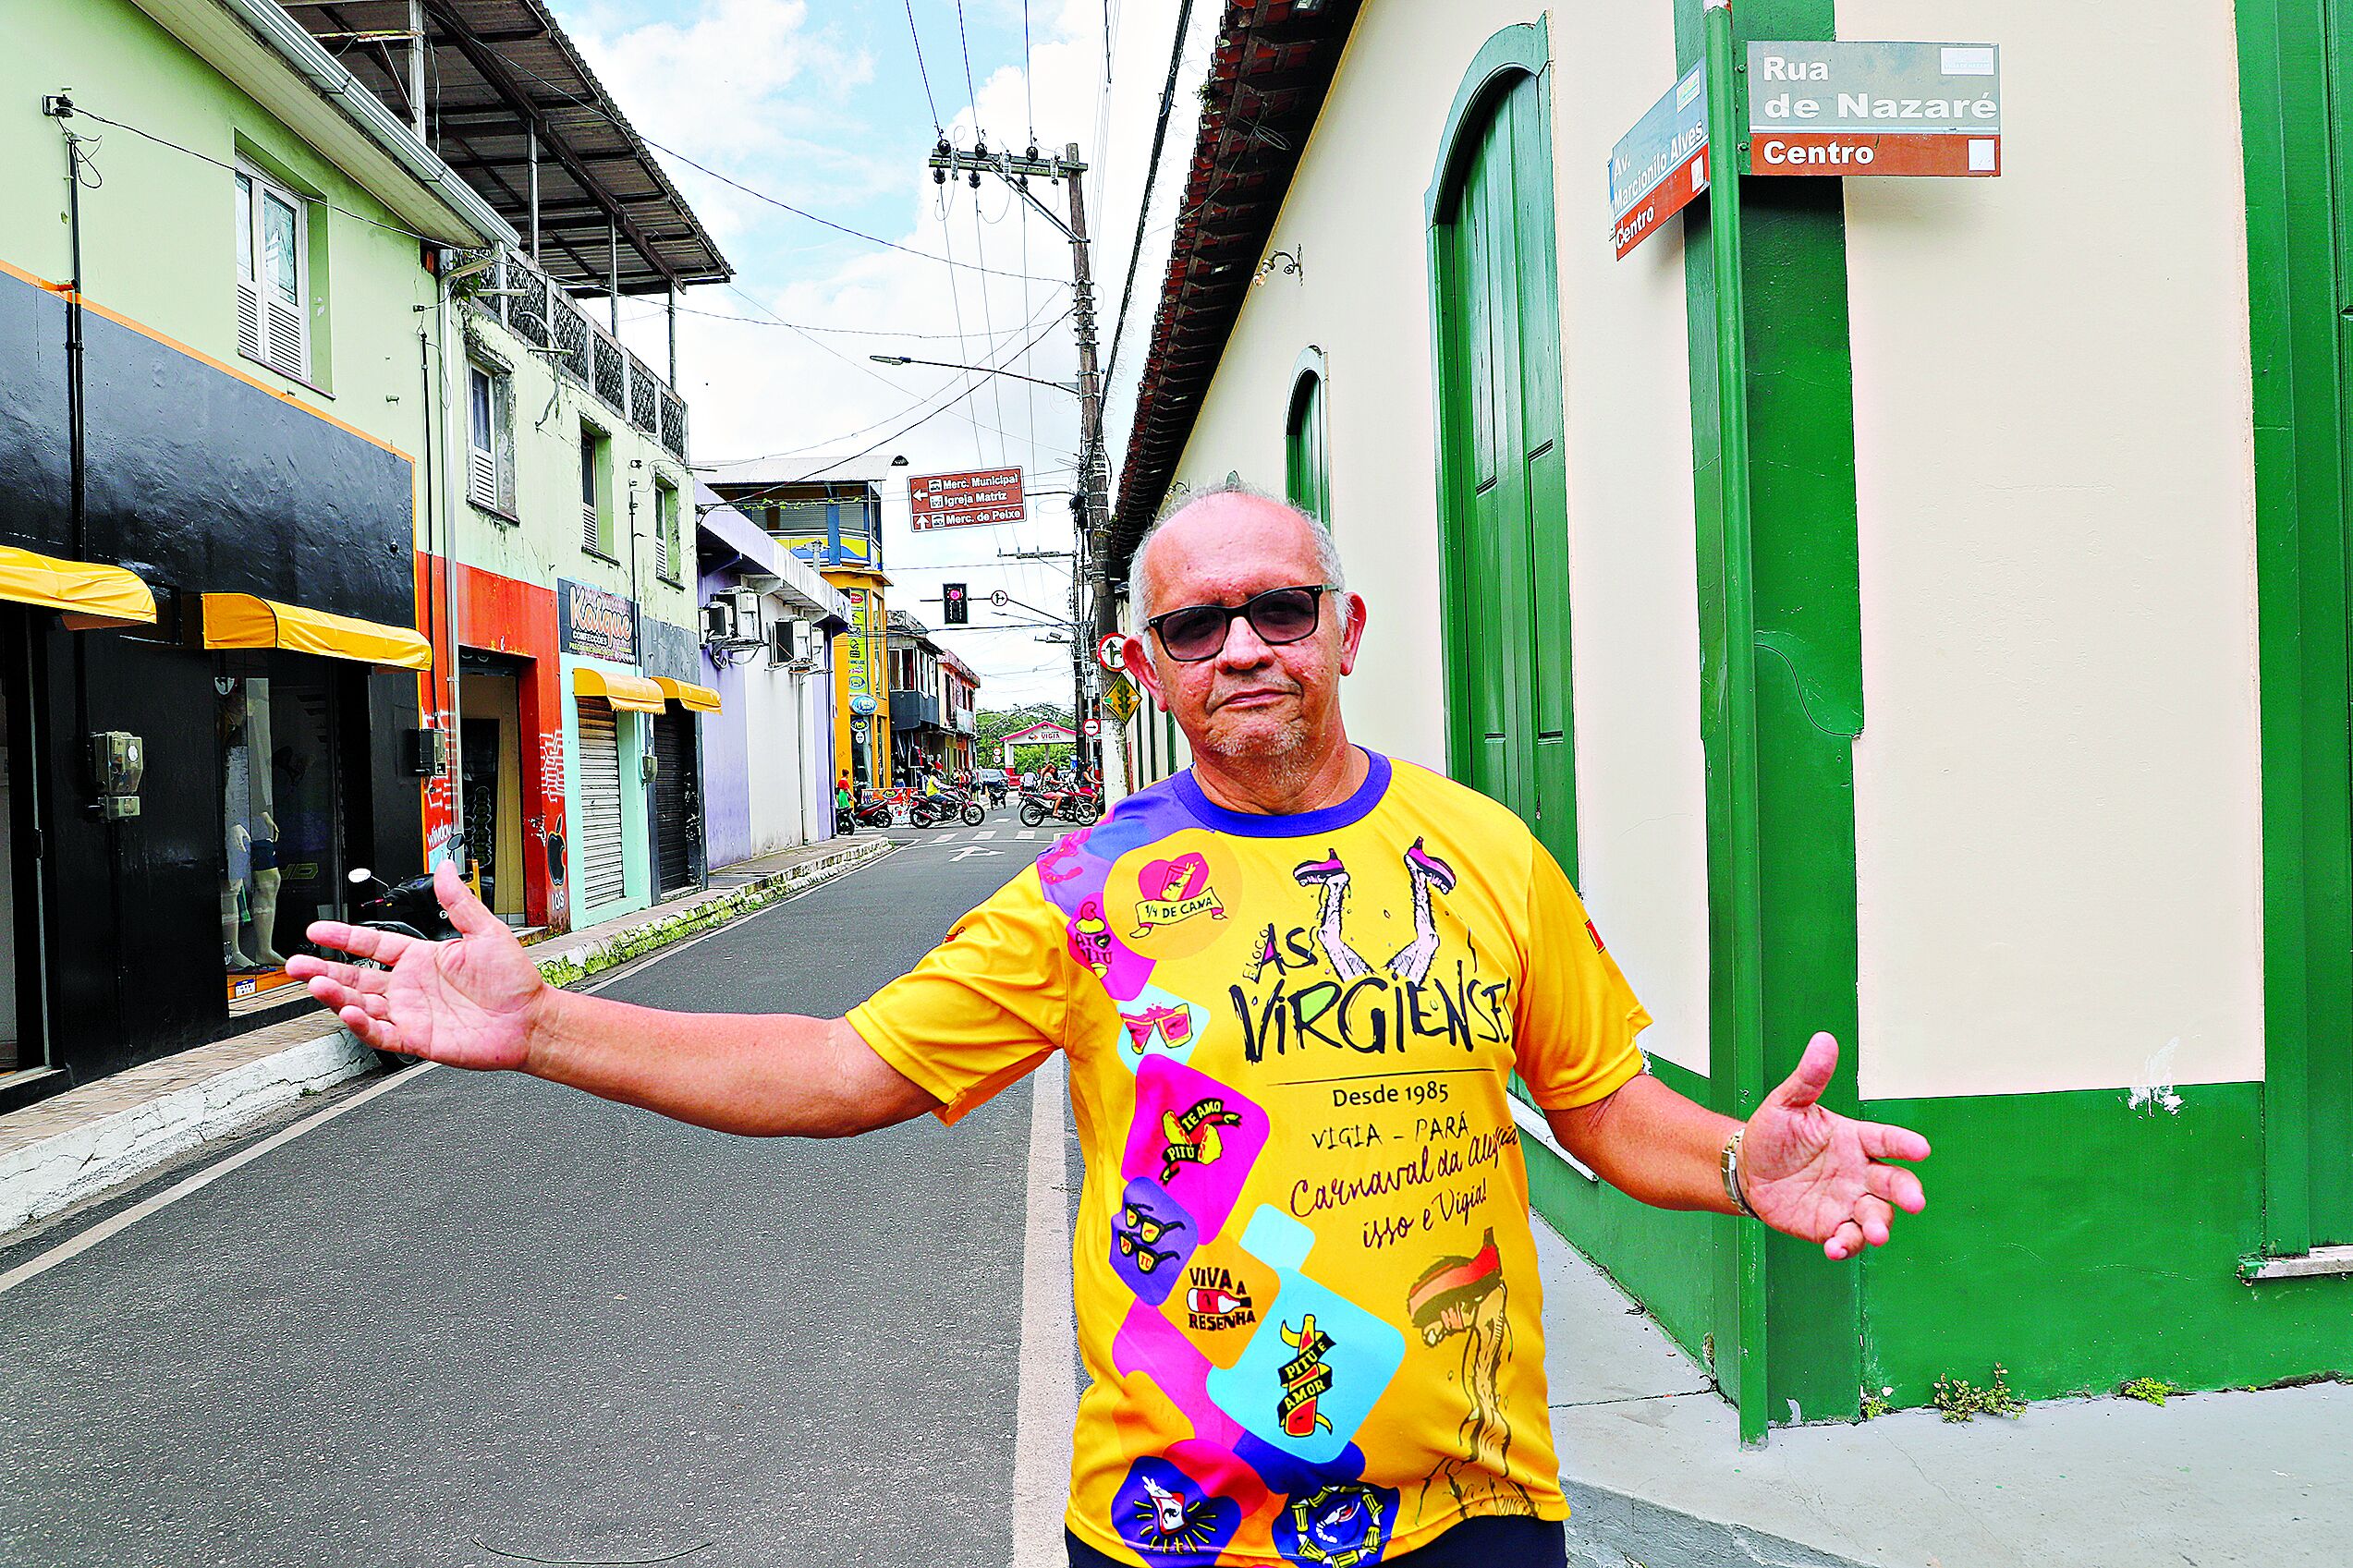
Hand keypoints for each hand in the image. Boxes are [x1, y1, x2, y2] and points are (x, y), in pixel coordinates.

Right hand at [288, 863, 549, 1070]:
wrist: (530, 1020)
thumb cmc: (514, 981)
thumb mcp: (486, 932)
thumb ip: (459, 902)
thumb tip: (444, 869)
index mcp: (422, 958)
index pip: (373, 945)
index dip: (344, 938)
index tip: (317, 930)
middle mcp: (411, 986)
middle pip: (356, 976)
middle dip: (324, 969)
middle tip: (296, 963)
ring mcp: (411, 1012)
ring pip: (361, 1003)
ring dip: (336, 994)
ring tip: (314, 983)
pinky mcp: (417, 1038)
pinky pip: (380, 1032)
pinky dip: (361, 1024)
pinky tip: (347, 1011)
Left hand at [1740, 1033, 1929, 1260]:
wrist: (1746, 1170)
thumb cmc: (1772, 1133)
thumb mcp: (1786, 1103)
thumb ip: (1809, 1078)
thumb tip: (1824, 1039)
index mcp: (1854, 1139)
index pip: (1886, 1139)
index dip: (1904, 1144)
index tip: (1922, 1149)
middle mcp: (1859, 1172)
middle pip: (1893, 1183)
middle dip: (1906, 1192)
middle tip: (1914, 1202)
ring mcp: (1847, 1201)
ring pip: (1876, 1214)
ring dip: (1879, 1225)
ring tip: (1874, 1233)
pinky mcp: (1830, 1226)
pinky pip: (1846, 1238)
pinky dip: (1846, 1246)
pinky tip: (1836, 1248)